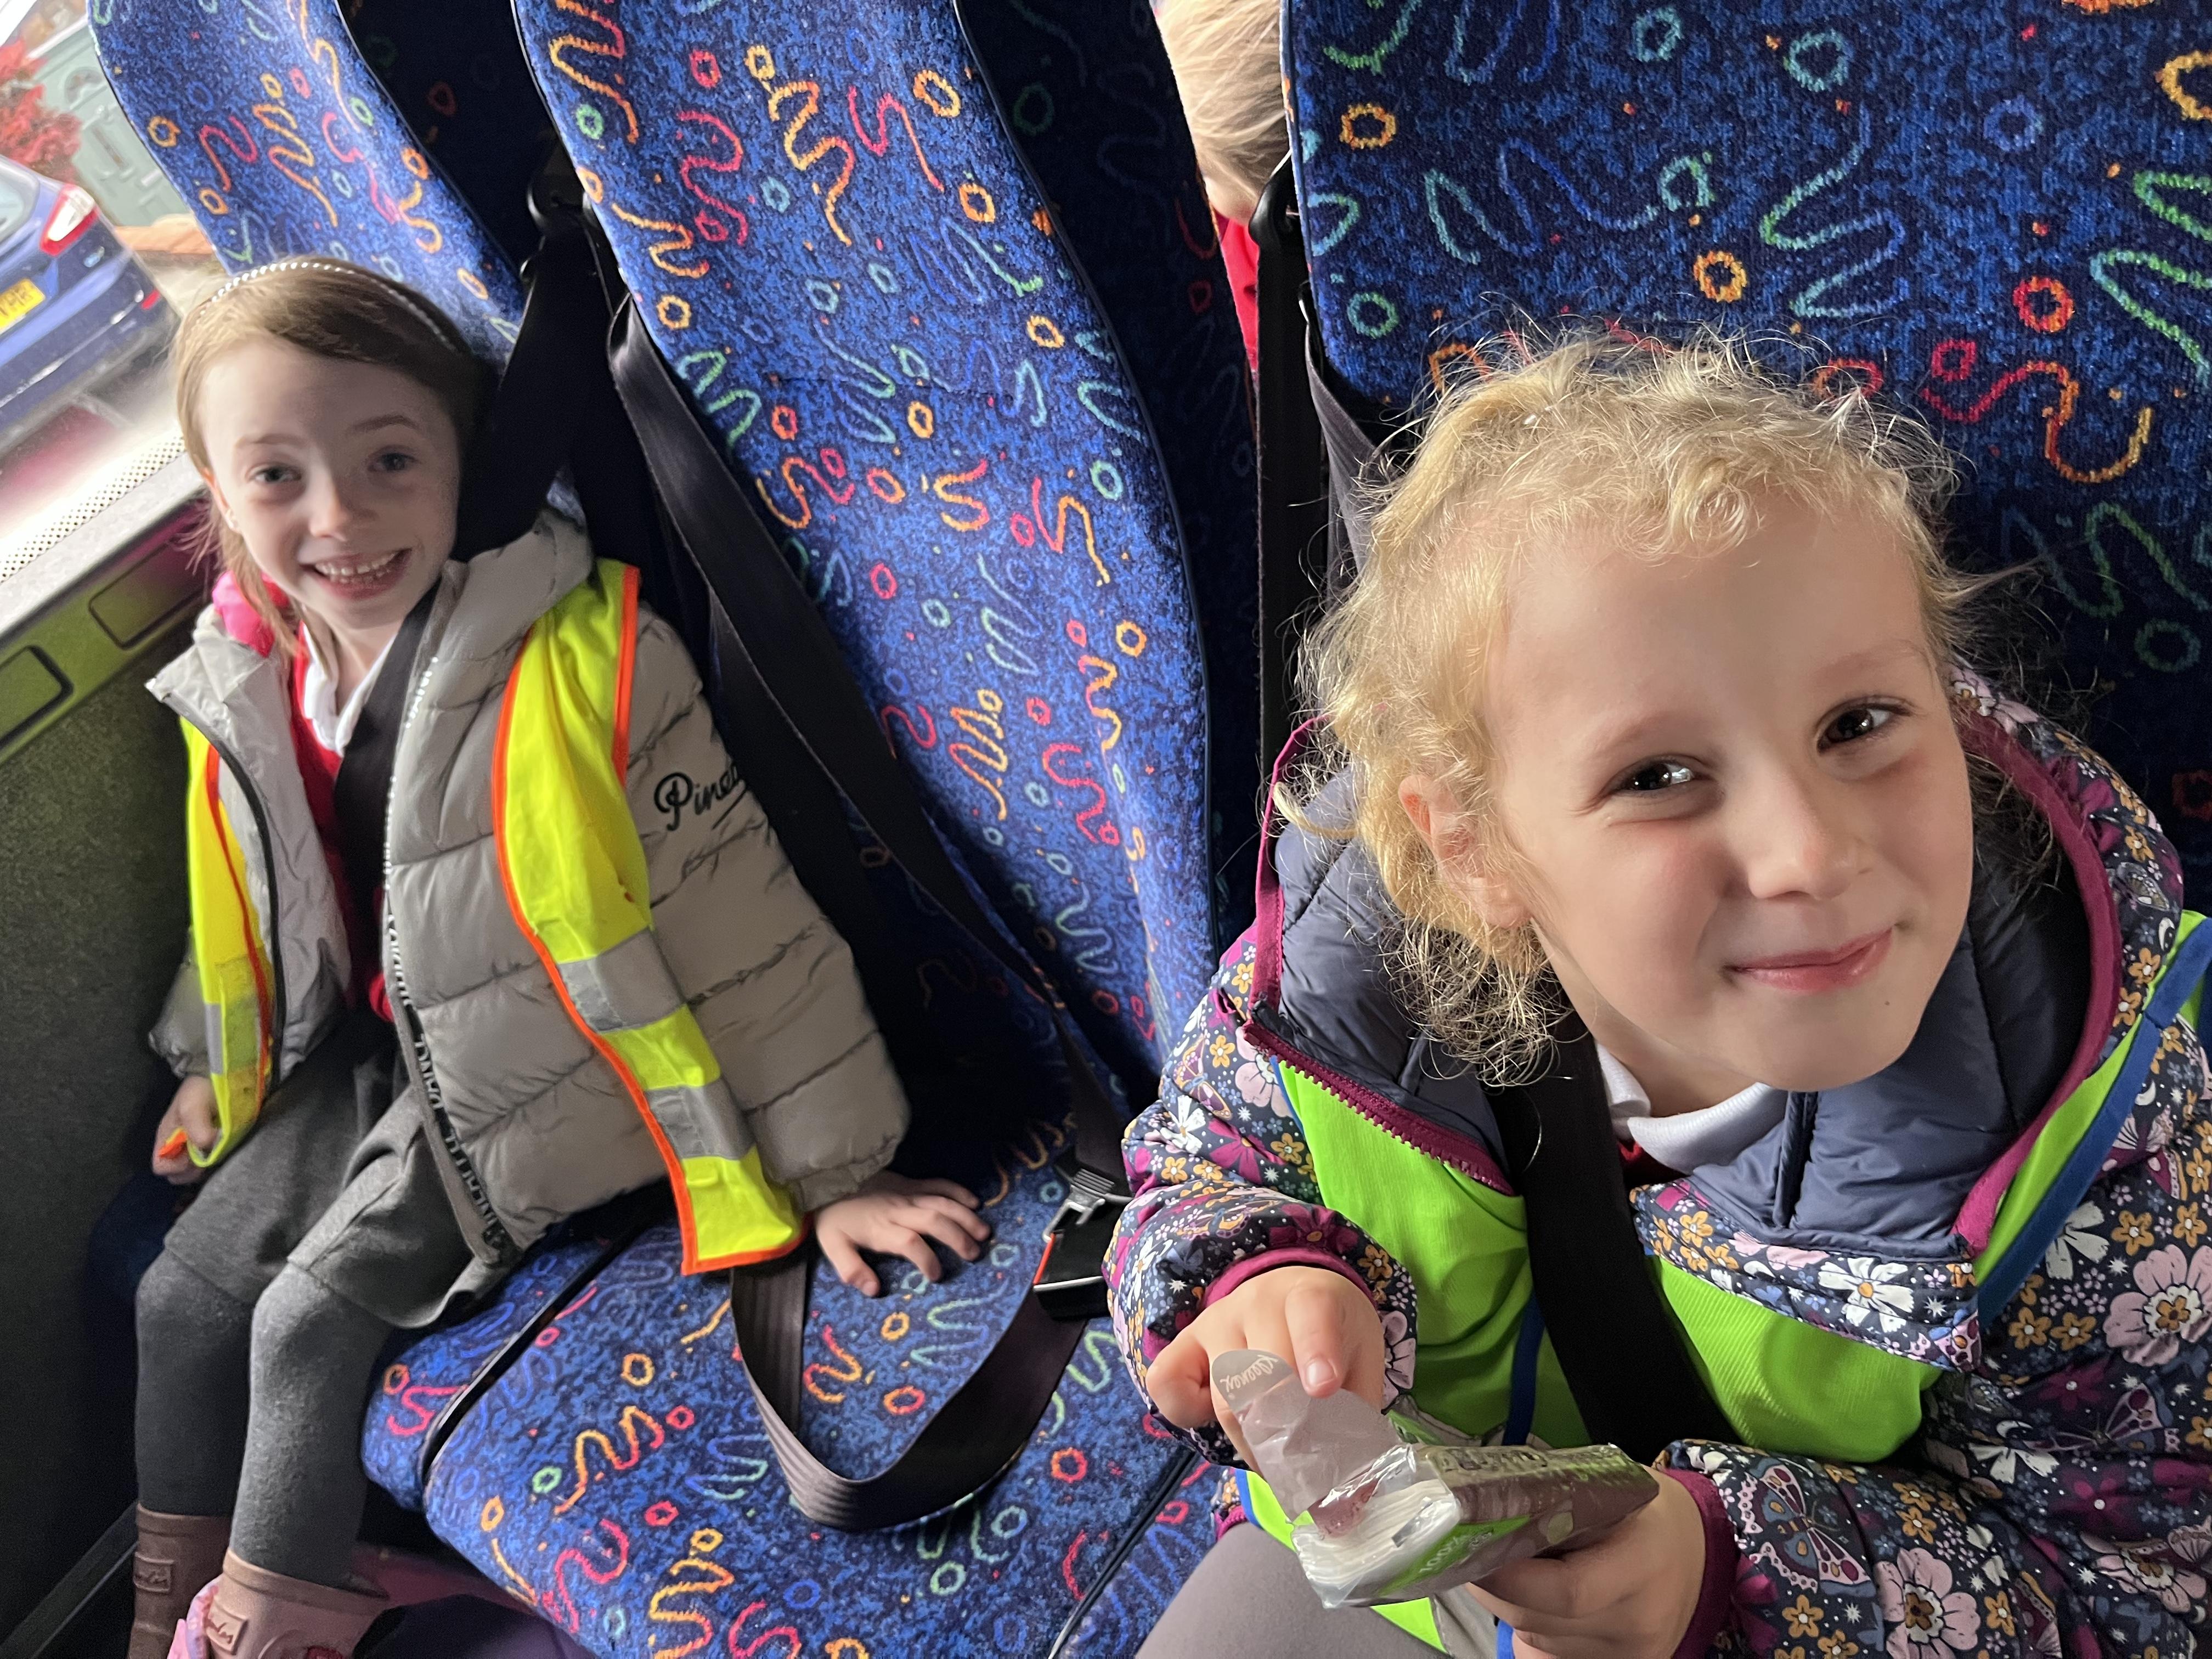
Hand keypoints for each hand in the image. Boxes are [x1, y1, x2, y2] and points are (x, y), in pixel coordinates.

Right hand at [152, 1075, 217, 1184]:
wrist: (219, 1078)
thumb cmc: (200, 1090)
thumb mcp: (193, 1106)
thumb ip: (196, 1128)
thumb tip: (206, 1147)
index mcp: (165, 1139)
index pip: (161, 1167)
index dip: (176, 1166)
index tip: (193, 1155)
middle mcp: (177, 1147)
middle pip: (178, 1174)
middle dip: (193, 1171)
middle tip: (209, 1155)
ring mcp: (194, 1148)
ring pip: (194, 1172)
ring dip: (205, 1167)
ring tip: (218, 1151)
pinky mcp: (211, 1147)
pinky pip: (208, 1164)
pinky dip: (215, 1161)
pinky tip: (224, 1150)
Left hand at [814, 1171, 991, 1295]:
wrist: (830, 1179)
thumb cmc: (835, 1217)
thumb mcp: (833, 1246)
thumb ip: (852, 1269)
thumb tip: (874, 1290)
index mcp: (880, 1228)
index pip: (908, 1242)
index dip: (925, 1259)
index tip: (936, 1276)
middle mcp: (898, 1209)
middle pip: (933, 1219)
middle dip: (957, 1237)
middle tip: (975, 1255)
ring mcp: (907, 1193)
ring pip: (941, 1202)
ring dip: (964, 1216)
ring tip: (983, 1233)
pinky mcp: (911, 1182)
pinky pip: (938, 1184)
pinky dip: (958, 1191)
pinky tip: (975, 1203)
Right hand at [1147, 1265, 1385, 1461]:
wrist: (1296, 1294)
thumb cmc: (1334, 1336)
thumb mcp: (1361, 1366)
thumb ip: (1357, 1423)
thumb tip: (1348, 1505)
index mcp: (1312, 1296)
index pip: (1311, 1315)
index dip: (1316, 1352)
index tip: (1323, 1389)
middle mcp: (1258, 1301)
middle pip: (1263, 1374)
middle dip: (1284, 1432)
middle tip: (1302, 1472)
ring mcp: (1216, 1320)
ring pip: (1223, 1392)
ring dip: (1249, 1440)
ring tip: (1271, 1460)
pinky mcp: (1184, 1342)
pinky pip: (1166, 1382)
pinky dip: (1184, 1412)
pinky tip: (1213, 1416)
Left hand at [1467, 1469, 1706, 1658]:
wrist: (1702, 1550)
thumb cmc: (1646, 1511)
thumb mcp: (1611, 1490)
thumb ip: (1556, 1502)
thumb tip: (1485, 1509)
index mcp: (1642, 1562)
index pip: (1566, 1590)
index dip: (1510, 1578)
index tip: (1473, 1551)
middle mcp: (1639, 1619)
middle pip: (1541, 1619)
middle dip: (1493, 1589)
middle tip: (1470, 1555)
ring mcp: (1632, 1651)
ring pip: (1540, 1640)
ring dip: (1509, 1608)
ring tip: (1501, 1571)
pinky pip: (1555, 1653)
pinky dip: (1533, 1628)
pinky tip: (1531, 1599)